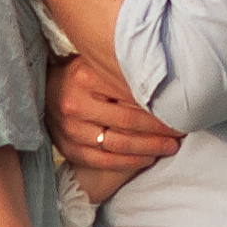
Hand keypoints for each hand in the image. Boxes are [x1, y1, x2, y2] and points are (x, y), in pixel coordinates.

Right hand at [45, 53, 177, 178]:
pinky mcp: (68, 149)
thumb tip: (166, 81)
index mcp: (85, 76)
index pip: (131, 94)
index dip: (158, 104)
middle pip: (128, 121)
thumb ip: (123, 72)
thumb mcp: (98, 64)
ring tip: (170, 147)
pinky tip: (148, 158)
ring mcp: (70, 129)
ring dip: (150, 148)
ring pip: (119, 144)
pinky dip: (130, 162)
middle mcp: (76, 104)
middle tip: (181, 131)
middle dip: (160, 129)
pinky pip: (105, 161)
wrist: (45, 92)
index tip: (180, 109)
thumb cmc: (81, 76)